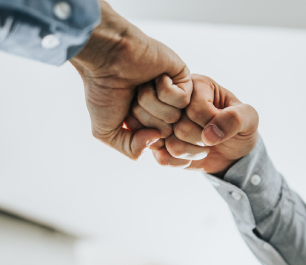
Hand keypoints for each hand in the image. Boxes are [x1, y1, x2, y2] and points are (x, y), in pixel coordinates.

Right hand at [70, 0, 191, 159]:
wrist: (106, 57)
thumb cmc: (104, 92)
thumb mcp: (106, 132)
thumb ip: (130, 149)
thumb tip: (156, 140)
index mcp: (148, 124)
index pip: (155, 146)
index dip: (138, 133)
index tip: (126, 115)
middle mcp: (163, 112)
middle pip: (165, 133)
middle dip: (144, 116)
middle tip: (133, 97)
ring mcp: (175, 97)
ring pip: (173, 117)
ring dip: (151, 101)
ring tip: (141, 85)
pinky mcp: (185, 80)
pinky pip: (182, 100)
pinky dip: (163, 89)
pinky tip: (155, 77)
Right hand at [132, 74, 258, 173]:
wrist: (231, 152)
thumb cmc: (240, 128)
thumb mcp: (249, 118)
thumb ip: (236, 118)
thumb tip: (209, 135)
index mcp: (196, 85)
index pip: (194, 108)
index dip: (211, 124)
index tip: (222, 125)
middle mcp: (174, 102)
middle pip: (180, 126)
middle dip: (202, 139)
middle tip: (212, 138)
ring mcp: (164, 124)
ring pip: (171, 143)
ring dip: (193, 152)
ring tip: (202, 147)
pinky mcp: (159, 144)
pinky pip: (162, 158)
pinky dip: (181, 163)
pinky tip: (190, 156)